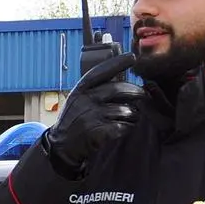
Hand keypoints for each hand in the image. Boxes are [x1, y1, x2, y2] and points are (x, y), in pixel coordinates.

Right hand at [42, 53, 142, 175]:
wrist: (62, 145)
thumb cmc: (73, 120)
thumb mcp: (77, 100)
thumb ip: (94, 90)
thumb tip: (120, 79)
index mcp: (80, 90)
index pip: (100, 72)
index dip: (117, 63)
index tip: (132, 58)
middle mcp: (86, 100)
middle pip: (118, 89)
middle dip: (135, 91)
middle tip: (143, 94)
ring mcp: (91, 116)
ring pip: (124, 110)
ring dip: (133, 114)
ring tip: (132, 116)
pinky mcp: (98, 132)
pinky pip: (122, 126)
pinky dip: (127, 127)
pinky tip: (125, 127)